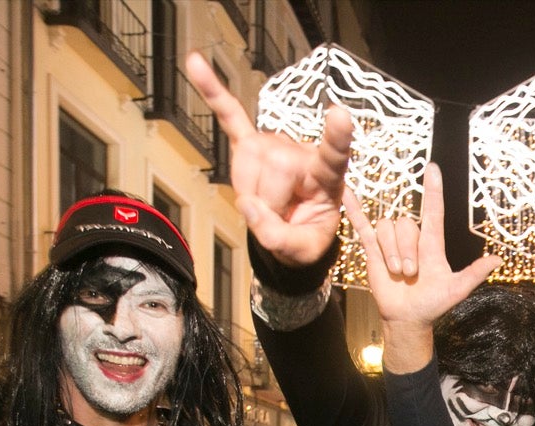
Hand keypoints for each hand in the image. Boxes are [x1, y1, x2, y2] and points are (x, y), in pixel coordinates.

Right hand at [184, 52, 352, 267]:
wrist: (292, 233)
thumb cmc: (305, 236)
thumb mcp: (303, 253)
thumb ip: (282, 239)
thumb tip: (250, 206)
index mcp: (327, 176)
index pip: (334, 154)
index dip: (336, 138)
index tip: (339, 116)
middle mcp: (301, 151)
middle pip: (273, 165)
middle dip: (265, 201)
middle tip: (276, 217)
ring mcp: (274, 144)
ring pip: (247, 158)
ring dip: (248, 189)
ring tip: (265, 203)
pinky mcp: (249, 141)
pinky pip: (229, 116)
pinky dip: (212, 91)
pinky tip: (194, 63)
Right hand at [342, 164, 500, 372]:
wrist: (408, 319)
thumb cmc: (434, 304)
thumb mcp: (457, 289)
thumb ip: (474, 274)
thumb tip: (498, 261)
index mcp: (432, 244)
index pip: (433, 211)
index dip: (433, 190)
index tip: (433, 168)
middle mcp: (412, 239)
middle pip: (405, 224)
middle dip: (405, 250)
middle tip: (410, 273)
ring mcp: (392, 243)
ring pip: (386, 228)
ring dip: (390, 251)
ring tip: (397, 273)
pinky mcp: (374, 251)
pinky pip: (363, 226)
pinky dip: (354, 210)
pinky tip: (346, 194)